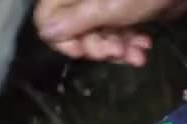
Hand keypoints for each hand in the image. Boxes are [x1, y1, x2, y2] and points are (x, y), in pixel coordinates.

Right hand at [33, 0, 186, 65]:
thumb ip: (73, 21)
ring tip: (134, 55)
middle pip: (73, 30)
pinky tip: (142, 48)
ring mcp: (102, 4)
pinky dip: (127, 44)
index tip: (81, 52)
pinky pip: (114, 32)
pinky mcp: (122, 9)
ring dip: (114, 50)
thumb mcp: (106, 8)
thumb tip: (44, 33)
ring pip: (96, 34)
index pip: (47, 19)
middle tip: (114, 52)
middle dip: (95, 46)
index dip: (62, 40)